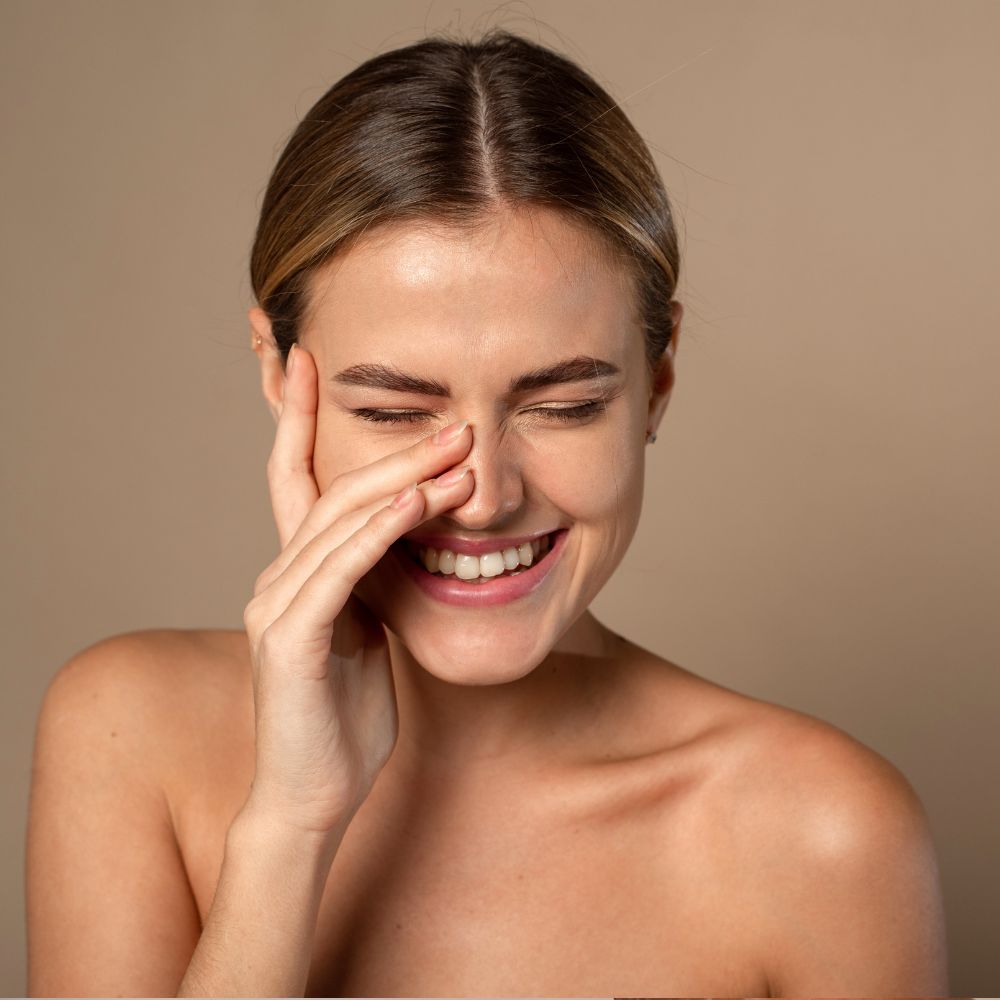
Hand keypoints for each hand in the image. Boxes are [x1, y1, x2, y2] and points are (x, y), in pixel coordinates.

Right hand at [241, 343, 473, 839]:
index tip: (312, 362)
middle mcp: (278, 576)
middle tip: (454, 420)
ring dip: (401, 481)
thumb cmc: (343, 717)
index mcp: (298, 572)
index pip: (296, 479)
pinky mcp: (291, 638)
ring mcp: (278, 604)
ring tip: (457, 451)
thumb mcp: (366, 632)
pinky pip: (339, 570)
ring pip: (338, 520)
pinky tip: (416, 504)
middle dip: (396, 450)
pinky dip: (379, 532)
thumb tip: (405, 538)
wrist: (313, 793)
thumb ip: (372, 582)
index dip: (299, 418)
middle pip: (333, 489)